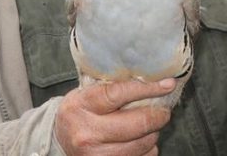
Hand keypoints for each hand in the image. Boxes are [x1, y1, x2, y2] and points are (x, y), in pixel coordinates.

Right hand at [55, 79, 174, 154]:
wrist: (59, 140)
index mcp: (82, 105)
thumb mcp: (88, 93)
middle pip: (138, 123)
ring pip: (142, 144)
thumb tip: (152, 78)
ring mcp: (94, 155)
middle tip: (164, 111)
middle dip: (158, 116)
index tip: (168, 84)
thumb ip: (114, 86)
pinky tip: (140, 142)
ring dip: (153, 134)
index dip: (149, 88)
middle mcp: (87, 132)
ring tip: (148, 127)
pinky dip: (147, 150)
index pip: (121, 93)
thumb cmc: (81, 111)